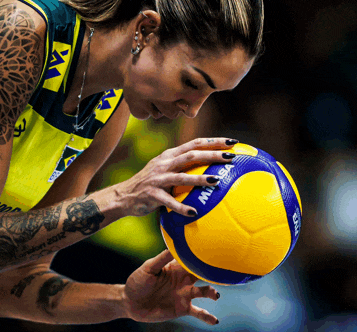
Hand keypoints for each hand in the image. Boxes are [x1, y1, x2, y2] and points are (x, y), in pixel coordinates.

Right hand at [117, 137, 236, 216]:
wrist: (124, 195)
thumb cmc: (150, 184)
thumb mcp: (164, 169)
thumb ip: (182, 166)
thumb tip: (209, 167)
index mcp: (169, 155)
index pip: (194, 144)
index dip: (213, 142)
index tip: (232, 142)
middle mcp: (164, 163)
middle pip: (191, 155)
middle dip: (212, 154)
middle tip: (231, 157)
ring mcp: (157, 178)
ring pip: (181, 176)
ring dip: (199, 179)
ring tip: (216, 181)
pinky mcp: (151, 194)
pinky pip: (169, 202)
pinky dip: (181, 207)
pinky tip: (194, 213)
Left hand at [123, 250, 219, 324]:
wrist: (130, 303)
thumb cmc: (138, 281)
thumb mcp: (148, 268)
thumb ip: (161, 259)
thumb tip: (173, 246)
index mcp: (176, 267)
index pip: (192, 258)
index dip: (202, 254)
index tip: (213, 248)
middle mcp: (184, 279)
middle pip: (202, 274)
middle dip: (213, 272)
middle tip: (224, 270)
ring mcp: (184, 294)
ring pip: (203, 292)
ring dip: (211, 293)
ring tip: (215, 295)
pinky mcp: (182, 308)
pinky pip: (198, 312)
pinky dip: (207, 316)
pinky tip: (215, 321)